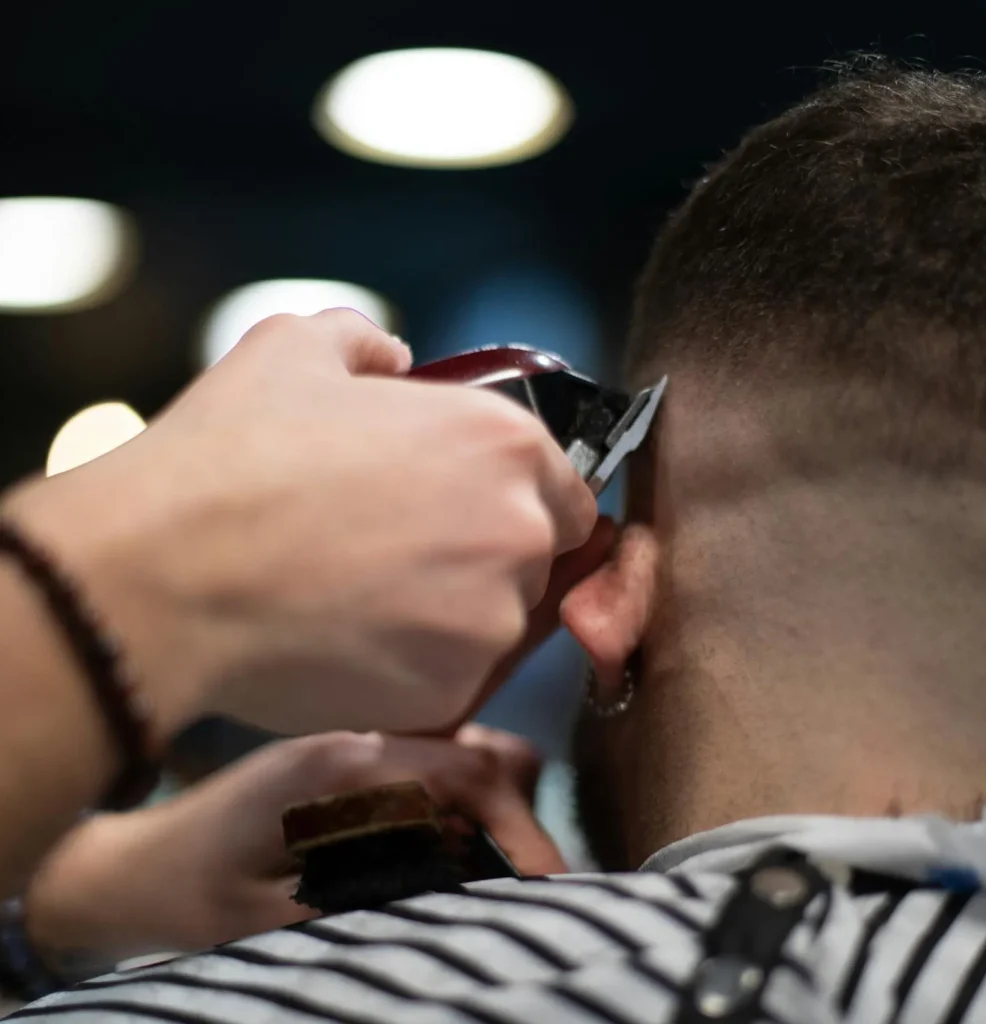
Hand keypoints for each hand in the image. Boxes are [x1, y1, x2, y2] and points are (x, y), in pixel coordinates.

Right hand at [4, 310, 595, 740]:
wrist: (164, 572)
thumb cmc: (232, 457)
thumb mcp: (296, 350)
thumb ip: (364, 342)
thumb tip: (389, 357)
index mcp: (504, 445)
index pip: (568, 491)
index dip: (520, 503)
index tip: (471, 513)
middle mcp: (518, 533)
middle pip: (535, 561)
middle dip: (482, 557)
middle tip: (398, 553)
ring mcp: (488, 623)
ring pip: (494, 627)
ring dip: (448, 617)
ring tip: (360, 596)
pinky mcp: (449, 696)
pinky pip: (452, 683)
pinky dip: (413, 670)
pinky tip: (346, 640)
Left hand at [25, 726, 563, 964]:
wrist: (124, 868)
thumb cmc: (189, 896)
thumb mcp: (272, 920)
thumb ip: (372, 900)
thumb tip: (468, 895)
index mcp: (348, 767)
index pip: (471, 773)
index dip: (521, 828)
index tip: (548, 883)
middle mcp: (361, 743)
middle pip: (479, 758)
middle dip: (518, 820)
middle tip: (531, 886)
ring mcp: (356, 749)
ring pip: (462, 759)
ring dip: (493, 811)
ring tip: (500, 872)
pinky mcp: (348, 767)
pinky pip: (432, 773)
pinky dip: (461, 808)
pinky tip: (453, 849)